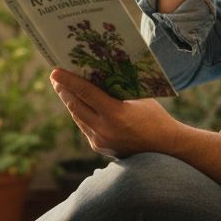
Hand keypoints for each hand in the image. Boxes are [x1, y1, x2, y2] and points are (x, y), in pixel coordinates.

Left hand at [49, 69, 181, 157]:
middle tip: (56, 77)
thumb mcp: (138, 98)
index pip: (85, 93)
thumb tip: (98, 74)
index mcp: (115, 114)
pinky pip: (85, 126)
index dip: (68, 81)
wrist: (166, 148)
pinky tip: (78, 104)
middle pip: (75, 106)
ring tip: (63, 88)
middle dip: (63, 90)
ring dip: (70, 102)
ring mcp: (100, 140)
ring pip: (78, 117)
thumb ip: (118, 89)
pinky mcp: (100, 147)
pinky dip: (81, 113)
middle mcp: (104, 129)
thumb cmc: (156, 118)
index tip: (54, 71)